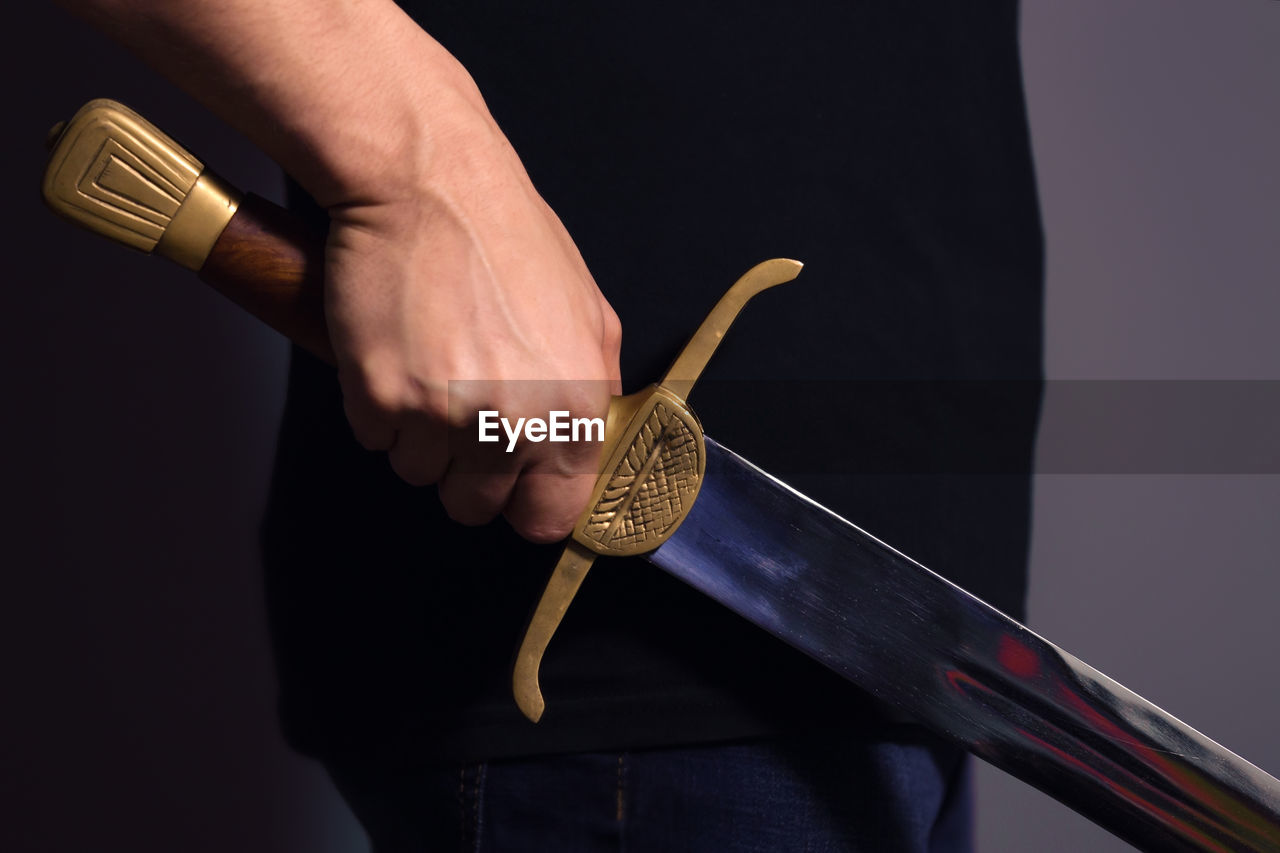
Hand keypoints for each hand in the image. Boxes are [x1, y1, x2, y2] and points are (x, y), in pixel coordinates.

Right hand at [323, 99, 621, 541]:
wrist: (429, 182)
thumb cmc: (507, 236)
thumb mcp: (589, 316)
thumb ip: (594, 392)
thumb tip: (583, 446)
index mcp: (574, 409)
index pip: (550, 517)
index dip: (527, 500)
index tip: (514, 481)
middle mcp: (513, 423)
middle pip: (475, 507)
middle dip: (466, 468)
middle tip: (461, 408)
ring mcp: (443, 416)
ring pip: (419, 475)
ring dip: (418, 435)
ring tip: (429, 366)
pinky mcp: (380, 398)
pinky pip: (374, 440)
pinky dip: (377, 407)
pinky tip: (397, 351)